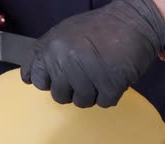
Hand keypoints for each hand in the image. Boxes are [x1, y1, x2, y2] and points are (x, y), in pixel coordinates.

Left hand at [21, 0, 164, 107]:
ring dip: (93, 92)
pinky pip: (104, 103)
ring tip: (102, 72)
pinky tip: (114, 76)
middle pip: (59, 96)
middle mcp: (65, 62)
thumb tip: (29, 78)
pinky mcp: (110, 84)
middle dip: (73, 88)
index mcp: (50, 48)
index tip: (63, 72)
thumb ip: (45, 55)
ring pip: (82, 102)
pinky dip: (111, 94)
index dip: (51, 79)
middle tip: (87, 71)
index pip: (37, 80)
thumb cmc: (100, 28)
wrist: (135, 20)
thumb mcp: (63, 34)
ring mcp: (87, 74)